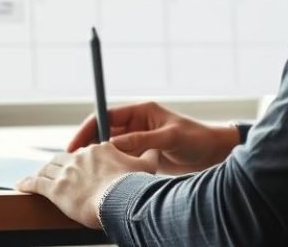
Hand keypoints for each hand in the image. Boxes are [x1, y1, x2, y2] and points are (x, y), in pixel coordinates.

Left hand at [15, 142, 158, 229]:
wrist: (119, 199)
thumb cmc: (133, 185)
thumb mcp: (147, 166)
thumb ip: (149, 156)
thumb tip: (155, 150)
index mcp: (100, 150)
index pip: (88, 152)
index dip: (83, 160)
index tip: (82, 166)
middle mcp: (80, 157)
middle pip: (65, 158)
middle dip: (60, 164)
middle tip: (56, 171)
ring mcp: (67, 172)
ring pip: (49, 168)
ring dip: (43, 172)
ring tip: (37, 176)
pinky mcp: (56, 189)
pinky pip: (37, 183)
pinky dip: (28, 183)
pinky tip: (21, 185)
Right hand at [68, 101, 240, 174]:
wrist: (213, 154)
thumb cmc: (196, 138)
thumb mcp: (169, 137)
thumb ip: (142, 140)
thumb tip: (112, 145)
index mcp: (141, 111)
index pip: (107, 115)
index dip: (89, 128)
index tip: (76, 143)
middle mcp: (137, 123)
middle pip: (104, 131)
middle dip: (88, 143)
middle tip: (73, 160)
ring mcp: (139, 140)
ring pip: (110, 147)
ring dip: (98, 156)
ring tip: (84, 170)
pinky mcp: (142, 155)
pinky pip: (121, 159)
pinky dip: (111, 165)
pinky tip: (103, 176)